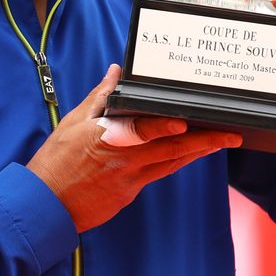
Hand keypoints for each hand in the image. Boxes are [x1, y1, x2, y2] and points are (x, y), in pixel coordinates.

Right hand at [26, 65, 243, 232]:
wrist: (46, 204)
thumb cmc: (56, 160)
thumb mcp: (74, 122)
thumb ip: (100, 96)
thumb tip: (116, 71)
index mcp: (108, 138)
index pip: (141, 130)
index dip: (165, 127)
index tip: (186, 123)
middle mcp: (124, 159)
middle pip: (170, 150)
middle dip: (204, 142)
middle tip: (229, 136)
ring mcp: (129, 179)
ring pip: (171, 163)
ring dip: (197, 152)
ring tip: (221, 141)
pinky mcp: (129, 193)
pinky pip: (158, 174)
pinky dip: (176, 163)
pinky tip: (190, 155)